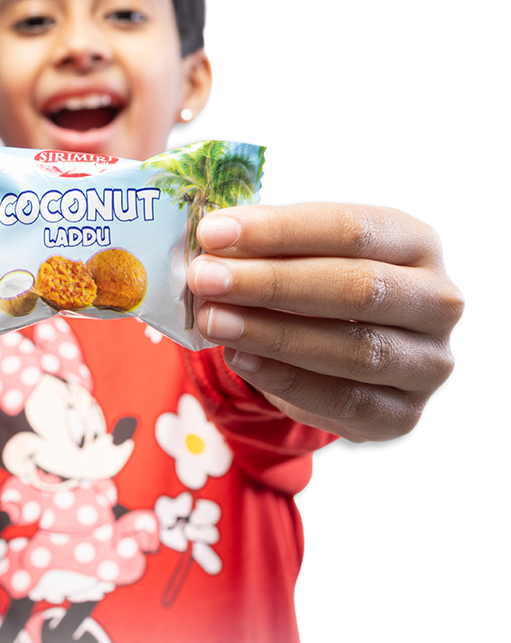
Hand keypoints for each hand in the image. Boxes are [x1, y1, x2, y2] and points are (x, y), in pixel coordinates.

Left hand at [186, 203, 463, 441]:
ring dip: (273, 333)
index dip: (279, 230)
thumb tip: (210, 244)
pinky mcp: (404, 414)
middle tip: (205, 278)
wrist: (337, 359)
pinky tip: (239, 358)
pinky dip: (286, 380)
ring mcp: (428, 362)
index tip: (213, 233)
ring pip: (356, 348)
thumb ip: (264, 248)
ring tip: (212, 320)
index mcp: (414, 242)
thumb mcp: (297, 255)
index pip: (351, 228)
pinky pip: (346, 400)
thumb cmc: (313, 287)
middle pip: (358, 287)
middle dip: (271, 282)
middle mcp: (437, 300)